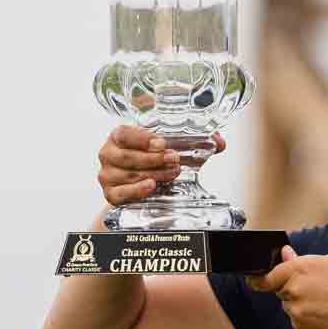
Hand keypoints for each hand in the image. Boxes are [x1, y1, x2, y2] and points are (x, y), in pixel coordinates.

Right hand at [96, 125, 225, 207]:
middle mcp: (109, 154)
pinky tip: (151, 186)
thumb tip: (219, 142)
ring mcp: (108, 175)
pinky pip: (121, 194)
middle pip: (127, 156)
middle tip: (174, 159)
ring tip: (171, 173)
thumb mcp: (171, 146)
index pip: (124, 134)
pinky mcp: (111, 194)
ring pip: (128, 175)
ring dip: (152, 174)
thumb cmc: (153, 159)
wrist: (140, 184)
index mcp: (119, 136)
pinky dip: (136, 190)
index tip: (162, 143)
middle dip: (154, 158)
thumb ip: (196, 140)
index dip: (142, 138)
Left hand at [248, 247, 327, 328]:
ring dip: (302, 304)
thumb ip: (305, 259)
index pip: (265, 276)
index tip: (256, 279)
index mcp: (298, 271)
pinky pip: (299, 321)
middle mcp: (293, 292)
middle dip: (293, 288)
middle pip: (280, 290)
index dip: (260, 278)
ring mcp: (296, 314)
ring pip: (291, 306)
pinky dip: (309, 318)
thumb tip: (286, 254)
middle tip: (318, 289)